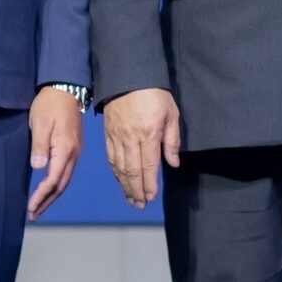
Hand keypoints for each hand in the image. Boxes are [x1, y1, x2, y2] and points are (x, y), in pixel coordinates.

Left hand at [26, 87, 84, 219]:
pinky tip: (50, 188)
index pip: (53, 179)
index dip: (41, 195)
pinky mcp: (74, 148)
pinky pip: (66, 172)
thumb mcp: (41, 123)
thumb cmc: (49, 105)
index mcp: (65, 149)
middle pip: (62, 184)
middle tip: (33, 215)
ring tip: (40, 207)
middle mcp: (73, 153)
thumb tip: (38, 168)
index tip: (30, 208)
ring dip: (52, 195)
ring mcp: (76, 151)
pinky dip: (57, 184)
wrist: (66, 89)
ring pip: (65, 180)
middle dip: (47, 201)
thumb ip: (40, 146)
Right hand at [102, 88, 180, 208]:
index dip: (149, 185)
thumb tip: (172, 164)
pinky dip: (116, 173)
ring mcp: (117, 137)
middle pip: (132, 172)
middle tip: (140, 205)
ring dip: (125, 186)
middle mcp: (131, 139)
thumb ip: (172, 140)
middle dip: (136, 191)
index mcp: (149, 134)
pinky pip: (111, 158)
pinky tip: (121, 181)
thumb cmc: (155, 94)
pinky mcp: (108, 134)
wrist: (128, 76)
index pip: (148, 166)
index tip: (151, 197)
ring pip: (119, 168)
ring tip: (131, 199)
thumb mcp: (171, 113)